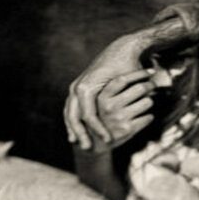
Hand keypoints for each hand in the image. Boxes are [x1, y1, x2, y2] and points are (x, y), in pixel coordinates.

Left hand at [66, 33, 151, 148]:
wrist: (127, 51)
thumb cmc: (123, 69)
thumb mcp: (112, 88)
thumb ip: (107, 99)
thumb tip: (111, 114)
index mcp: (80, 90)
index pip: (72, 114)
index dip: (75, 128)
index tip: (80, 142)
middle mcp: (76, 89)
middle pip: (71, 117)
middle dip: (77, 134)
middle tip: (84, 149)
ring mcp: (80, 87)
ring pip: (77, 117)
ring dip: (85, 134)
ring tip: (92, 146)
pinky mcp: (88, 87)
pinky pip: (89, 112)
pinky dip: (96, 126)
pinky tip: (104, 136)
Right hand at [83, 69, 159, 153]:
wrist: (96, 143)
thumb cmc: (101, 116)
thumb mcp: (101, 102)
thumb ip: (112, 89)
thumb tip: (135, 71)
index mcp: (101, 97)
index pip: (123, 79)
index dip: (139, 73)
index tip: (149, 71)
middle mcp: (109, 107)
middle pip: (139, 88)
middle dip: (149, 85)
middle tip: (153, 84)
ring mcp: (119, 118)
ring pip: (147, 101)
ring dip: (149, 101)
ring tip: (146, 102)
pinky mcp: (128, 130)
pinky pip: (148, 117)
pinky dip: (149, 116)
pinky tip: (145, 116)